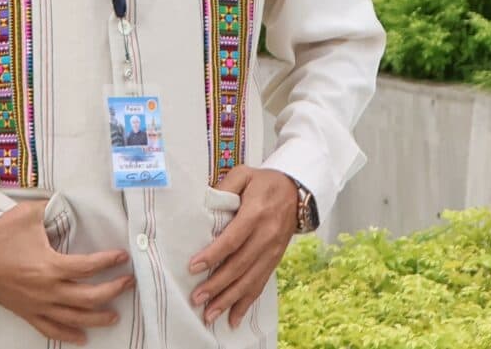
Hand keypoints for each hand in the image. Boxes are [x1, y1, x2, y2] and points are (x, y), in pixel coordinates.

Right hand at [0, 197, 131, 343]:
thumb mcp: (28, 214)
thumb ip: (52, 208)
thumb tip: (68, 202)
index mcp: (50, 266)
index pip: (88, 267)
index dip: (109, 262)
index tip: (123, 255)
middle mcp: (48, 290)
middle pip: (89, 298)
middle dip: (113, 291)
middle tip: (128, 283)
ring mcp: (38, 305)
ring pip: (74, 318)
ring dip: (97, 318)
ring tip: (115, 316)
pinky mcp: (28, 313)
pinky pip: (50, 329)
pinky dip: (68, 335)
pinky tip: (82, 338)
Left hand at [186, 166, 297, 328]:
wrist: (297, 192)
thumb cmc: (265, 183)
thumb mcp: (245, 174)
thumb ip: (225, 186)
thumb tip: (206, 203)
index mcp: (257, 212)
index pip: (233, 238)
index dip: (214, 254)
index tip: (194, 267)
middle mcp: (267, 235)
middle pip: (240, 264)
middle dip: (218, 284)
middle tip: (197, 298)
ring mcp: (273, 250)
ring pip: (250, 280)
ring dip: (229, 299)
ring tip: (210, 314)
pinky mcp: (275, 260)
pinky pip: (261, 284)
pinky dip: (247, 303)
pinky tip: (234, 318)